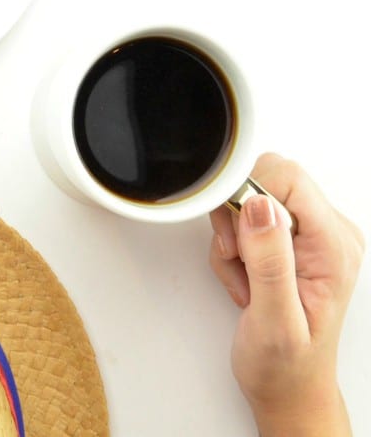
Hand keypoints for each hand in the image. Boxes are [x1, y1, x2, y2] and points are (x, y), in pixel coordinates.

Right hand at [209, 153, 363, 435]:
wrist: (288, 387)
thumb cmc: (285, 365)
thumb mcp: (275, 320)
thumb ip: (269, 261)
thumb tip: (258, 205)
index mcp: (334, 246)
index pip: (288, 178)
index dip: (248, 197)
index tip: (237, 237)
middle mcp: (328, 233)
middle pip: (266, 180)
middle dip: (236, 219)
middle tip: (239, 260)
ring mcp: (310, 235)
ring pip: (250, 196)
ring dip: (232, 235)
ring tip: (244, 275)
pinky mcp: (290, 239)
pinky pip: (247, 215)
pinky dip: (233, 244)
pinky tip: (245, 276)